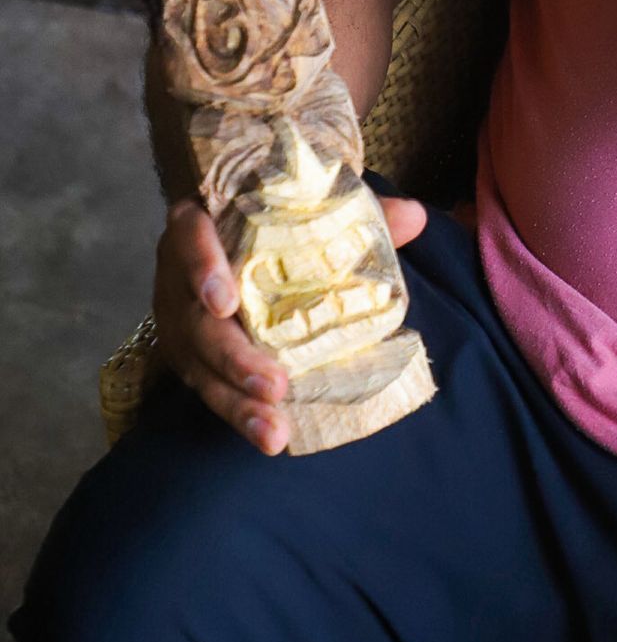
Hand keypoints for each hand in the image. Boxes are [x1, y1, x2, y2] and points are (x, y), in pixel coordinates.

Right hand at [152, 191, 427, 454]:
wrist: (233, 232)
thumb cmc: (271, 218)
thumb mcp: (306, 208)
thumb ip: (355, 212)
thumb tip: (415, 216)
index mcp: (200, 222)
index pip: (189, 236)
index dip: (202, 267)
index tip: (226, 303)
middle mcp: (178, 273)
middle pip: (194, 319)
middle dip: (232, 358)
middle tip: (274, 387)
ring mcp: (179, 318)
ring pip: (197, 365)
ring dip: (234, 402)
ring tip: (272, 433)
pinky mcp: (187, 354)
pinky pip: (206, 386)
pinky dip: (236, 410)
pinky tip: (267, 433)